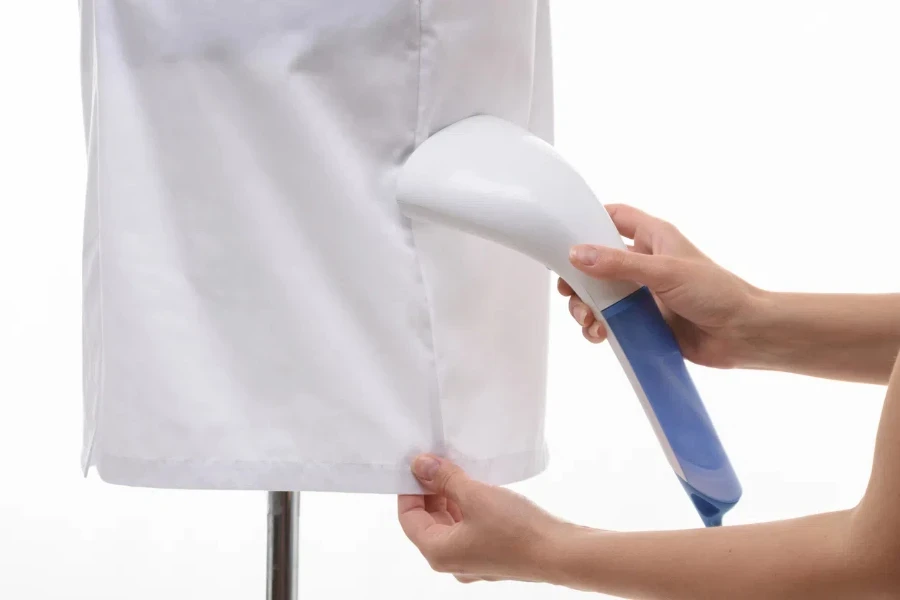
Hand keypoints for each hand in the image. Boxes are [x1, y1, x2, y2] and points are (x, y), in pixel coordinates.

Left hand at [397, 454, 568, 584]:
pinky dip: (468, 509)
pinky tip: (478, 490)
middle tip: (439, 463)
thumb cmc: (516, 530)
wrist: (560, 553)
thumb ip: (444, 478)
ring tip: (459, 472)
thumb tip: (421, 465)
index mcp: (438, 552)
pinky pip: (469, 529)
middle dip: (431, 492)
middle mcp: (452, 562)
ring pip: (450, 525)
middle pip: (428, 522)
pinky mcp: (493, 555)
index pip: (408, 518)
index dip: (410, 489)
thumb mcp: (475, 495)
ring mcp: (474, 561)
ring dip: (450, 498)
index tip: (418, 465)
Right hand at [559, 203, 762, 368]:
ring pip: (599, 295)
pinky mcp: (643, 321)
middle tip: (569, 290)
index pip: (615, 217)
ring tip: (588, 320)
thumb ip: (619, 264)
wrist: (742, 335)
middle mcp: (645, 263)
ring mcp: (642, 293)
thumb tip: (577, 254)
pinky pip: (610, 321)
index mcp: (654, 238)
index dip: (589, 219)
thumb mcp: (664, 272)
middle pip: (596, 261)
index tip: (564, 233)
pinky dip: (598, 327)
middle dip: (578, 276)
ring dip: (585, 307)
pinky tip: (599, 334)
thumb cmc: (717, 293)